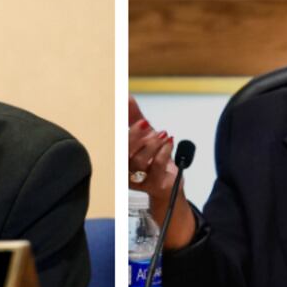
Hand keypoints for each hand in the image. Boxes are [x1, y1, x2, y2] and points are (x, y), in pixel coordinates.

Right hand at [128, 95, 195, 249]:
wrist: (168, 189)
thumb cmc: (153, 163)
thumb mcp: (144, 136)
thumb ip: (133, 117)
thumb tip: (126, 96)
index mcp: (120, 157)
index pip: (116, 144)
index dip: (123, 131)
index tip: (132, 117)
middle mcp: (125, 171)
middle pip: (124, 154)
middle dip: (135, 137)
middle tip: (145, 124)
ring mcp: (139, 180)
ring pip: (139, 162)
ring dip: (151, 145)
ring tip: (161, 135)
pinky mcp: (154, 186)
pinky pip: (157, 168)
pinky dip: (164, 152)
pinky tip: (169, 142)